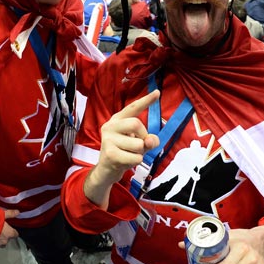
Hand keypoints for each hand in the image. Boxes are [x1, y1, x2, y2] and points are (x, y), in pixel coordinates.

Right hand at [0, 209, 19, 248]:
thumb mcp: (2, 214)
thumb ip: (11, 214)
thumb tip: (17, 212)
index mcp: (9, 233)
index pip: (15, 235)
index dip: (14, 232)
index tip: (12, 229)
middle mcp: (4, 240)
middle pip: (7, 240)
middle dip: (5, 236)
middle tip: (1, 230)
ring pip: (0, 244)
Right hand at [84, 90, 160, 207]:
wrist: (106, 171)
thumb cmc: (124, 153)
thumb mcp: (138, 144)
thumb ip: (148, 139)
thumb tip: (150, 141)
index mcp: (118, 119)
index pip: (133, 107)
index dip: (146, 100)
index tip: (157, 92)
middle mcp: (110, 126)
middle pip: (136, 123)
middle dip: (143, 136)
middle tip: (137, 145)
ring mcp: (108, 139)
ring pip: (138, 144)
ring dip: (139, 153)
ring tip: (129, 155)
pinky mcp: (109, 153)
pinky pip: (135, 157)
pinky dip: (136, 161)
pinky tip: (125, 162)